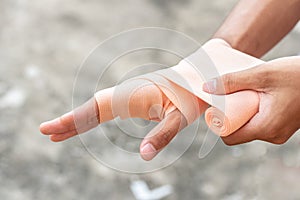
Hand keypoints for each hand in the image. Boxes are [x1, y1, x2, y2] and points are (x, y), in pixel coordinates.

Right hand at [40, 79, 199, 160]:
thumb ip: (163, 135)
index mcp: (133, 95)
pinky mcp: (130, 100)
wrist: (195, 78)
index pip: (97, 108)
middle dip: (69, 121)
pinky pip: (105, 110)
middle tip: (46, 133)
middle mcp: (125, 93)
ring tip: (58, 134)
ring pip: (96, 108)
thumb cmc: (189, 96)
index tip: (52, 128)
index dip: (74, 118)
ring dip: (77, 120)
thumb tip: (144, 156)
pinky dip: (91, 119)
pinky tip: (84, 126)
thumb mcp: (180, 117)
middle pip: (91, 107)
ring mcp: (126, 96)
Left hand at [203, 56, 299, 144]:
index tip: (215, 107)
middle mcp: (273, 135)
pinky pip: (261, 123)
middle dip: (229, 117)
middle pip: (239, 132)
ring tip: (241, 95)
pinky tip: (253, 98)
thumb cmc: (298, 75)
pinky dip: (252, 113)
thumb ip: (233, 81)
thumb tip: (206, 87)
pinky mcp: (283, 126)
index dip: (218, 125)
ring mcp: (279, 132)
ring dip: (241, 113)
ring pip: (250, 127)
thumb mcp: (262, 74)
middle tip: (227, 97)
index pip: (230, 137)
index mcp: (266, 128)